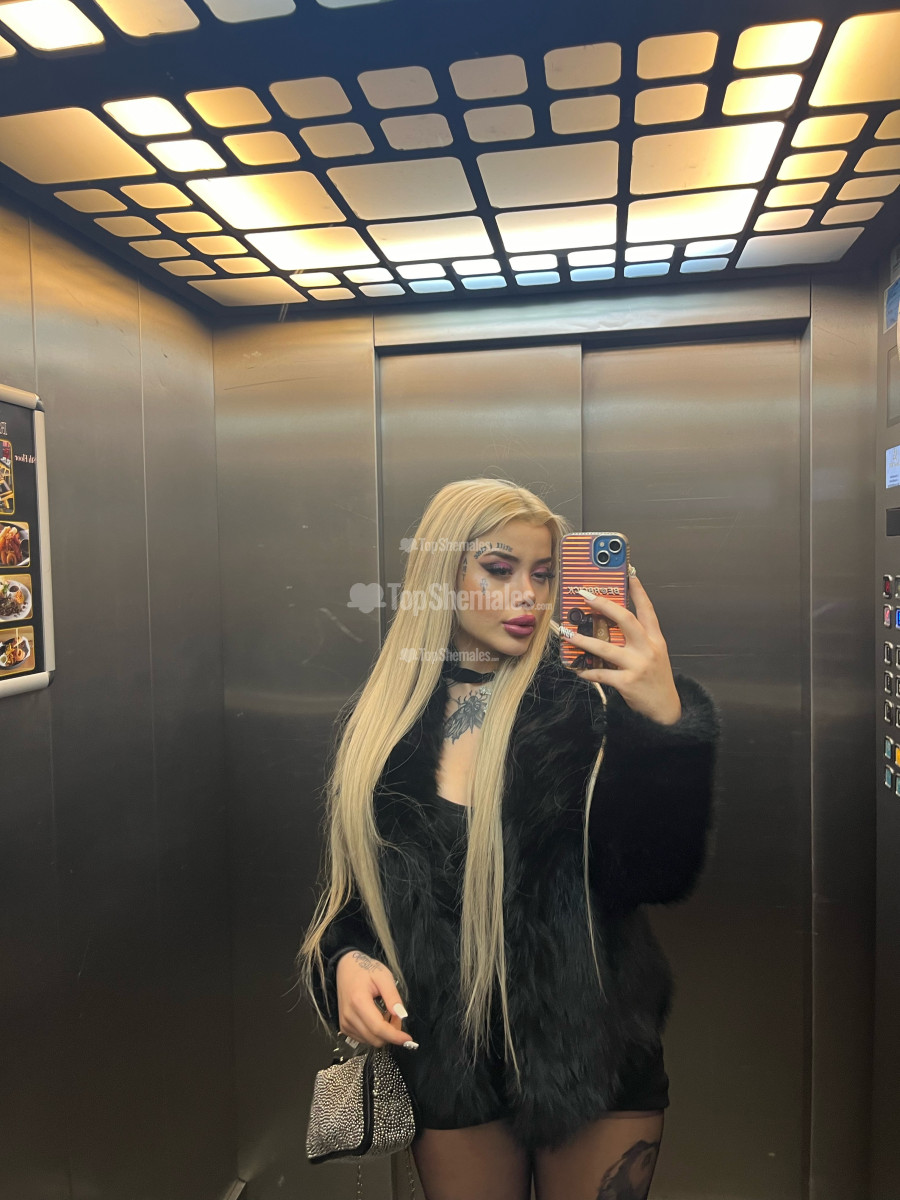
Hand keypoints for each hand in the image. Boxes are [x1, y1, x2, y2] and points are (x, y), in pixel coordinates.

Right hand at [336, 950, 417, 1049]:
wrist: (345, 969)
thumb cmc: (366, 970)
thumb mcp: (383, 977)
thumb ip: (392, 996)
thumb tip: (401, 1015)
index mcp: (358, 1002)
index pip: (378, 1028)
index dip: (394, 1036)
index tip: (408, 1038)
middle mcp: (349, 1016)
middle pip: (375, 1039)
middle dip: (391, 1033)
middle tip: (396, 1015)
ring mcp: (345, 1024)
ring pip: (370, 1041)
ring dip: (383, 1034)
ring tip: (386, 1014)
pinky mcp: (344, 1028)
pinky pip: (364, 1039)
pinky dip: (375, 1033)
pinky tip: (377, 1018)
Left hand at [564, 574, 681, 724]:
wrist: (666, 709)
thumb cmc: (656, 679)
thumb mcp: (655, 654)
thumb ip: (638, 640)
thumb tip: (611, 625)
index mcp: (655, 639)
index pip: (648, 610)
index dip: (638, 591)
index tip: (629, 574)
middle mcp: (648, 649)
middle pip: (626, 620)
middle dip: (604, 605)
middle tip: (586, 595)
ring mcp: (638, 665)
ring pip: (605, 648)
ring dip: (583, 640)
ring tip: (567, 633)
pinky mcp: (627, 682)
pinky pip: (601, 674)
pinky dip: (587, 671)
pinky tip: (577, 669)